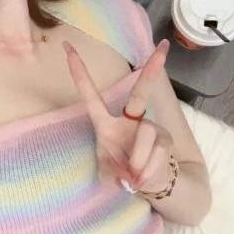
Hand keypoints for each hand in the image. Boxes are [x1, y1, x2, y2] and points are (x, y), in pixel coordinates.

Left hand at [62, 38, 173, 193]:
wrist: (149, 186)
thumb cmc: (121, 175)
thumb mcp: (108, 176)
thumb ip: (112, 172)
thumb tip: (132, 171)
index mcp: (106, 124)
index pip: (91, 95)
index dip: (79, 72)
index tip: (68, 47)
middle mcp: (130, 121)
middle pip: (140, 92)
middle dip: (152, 70)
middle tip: (162, 47)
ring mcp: (150, 128)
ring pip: (146, 133)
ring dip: (137, 159)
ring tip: (134, 176)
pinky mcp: (165, 140)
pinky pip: (157, 152)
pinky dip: (147, 170)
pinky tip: (143, 179)